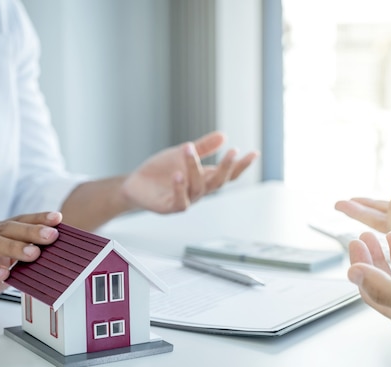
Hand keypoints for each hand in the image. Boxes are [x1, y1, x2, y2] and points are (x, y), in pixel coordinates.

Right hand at [0, 211, 61, 314]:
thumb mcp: (7, 265)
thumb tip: (54, 260)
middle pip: (8, 228)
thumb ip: (25, 261)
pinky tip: (3, 273)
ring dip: (14, 247)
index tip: (58, 218)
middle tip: (51, 236)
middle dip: (31, 231)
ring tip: (33, 254)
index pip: (20, 220)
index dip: (38, 218)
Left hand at [121, 131, 258, 213]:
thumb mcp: (182, 154)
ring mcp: (185, 200)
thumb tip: (223, 135)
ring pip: (197, 188)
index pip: (227, 174)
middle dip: (226, 167)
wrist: (135, 184)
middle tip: (232, 151)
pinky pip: (179, 201)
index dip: (241, 165)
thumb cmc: (160, 171)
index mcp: (204, 178)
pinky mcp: (169, 207)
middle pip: (217, 182)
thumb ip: (203, 147)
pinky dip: (179, 188)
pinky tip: (178, 174)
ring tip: (188, 149)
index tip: (254, 153)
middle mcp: (198, 191)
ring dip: (194, 168)